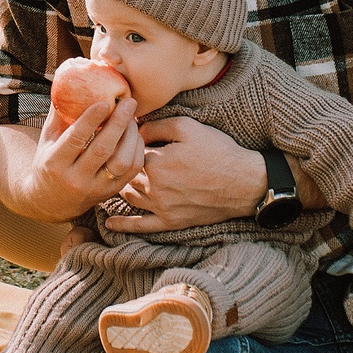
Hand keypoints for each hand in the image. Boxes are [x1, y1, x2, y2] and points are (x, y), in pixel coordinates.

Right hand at [29, 96, 145, 216]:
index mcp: (54, 163)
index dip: (90, 120)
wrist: (50, 201)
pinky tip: (135, 135)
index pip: (75, 140)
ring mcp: (94, 189)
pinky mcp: (110, 193)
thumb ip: (59, 110)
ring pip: (121, 162)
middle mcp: (75, 179)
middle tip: (129, 102)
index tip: (105, 101)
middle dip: (119, 124)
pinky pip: (130, 171)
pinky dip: (137, 150)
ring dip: (131, 137)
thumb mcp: (48, 138)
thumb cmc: (50, 160)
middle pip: (102, 150)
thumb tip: (68, 74)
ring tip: (133, 118)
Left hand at [109, 116, 265, 232]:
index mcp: (155, 163)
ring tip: (117, 178)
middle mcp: (154, 188)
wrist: (244, 183)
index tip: (131, 136)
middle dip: (124, 164)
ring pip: (130, 196)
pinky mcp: (171, 223)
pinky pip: (141, 226)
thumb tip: (135, 128)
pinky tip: (109, 223)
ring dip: (122, 186)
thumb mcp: (187, 127)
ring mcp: (161, 208)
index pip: (130, 151)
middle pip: (127, 175)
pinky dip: (123, 225)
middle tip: (121, 155)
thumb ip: (157, 126)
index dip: (130, 142)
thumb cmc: (218, 151)